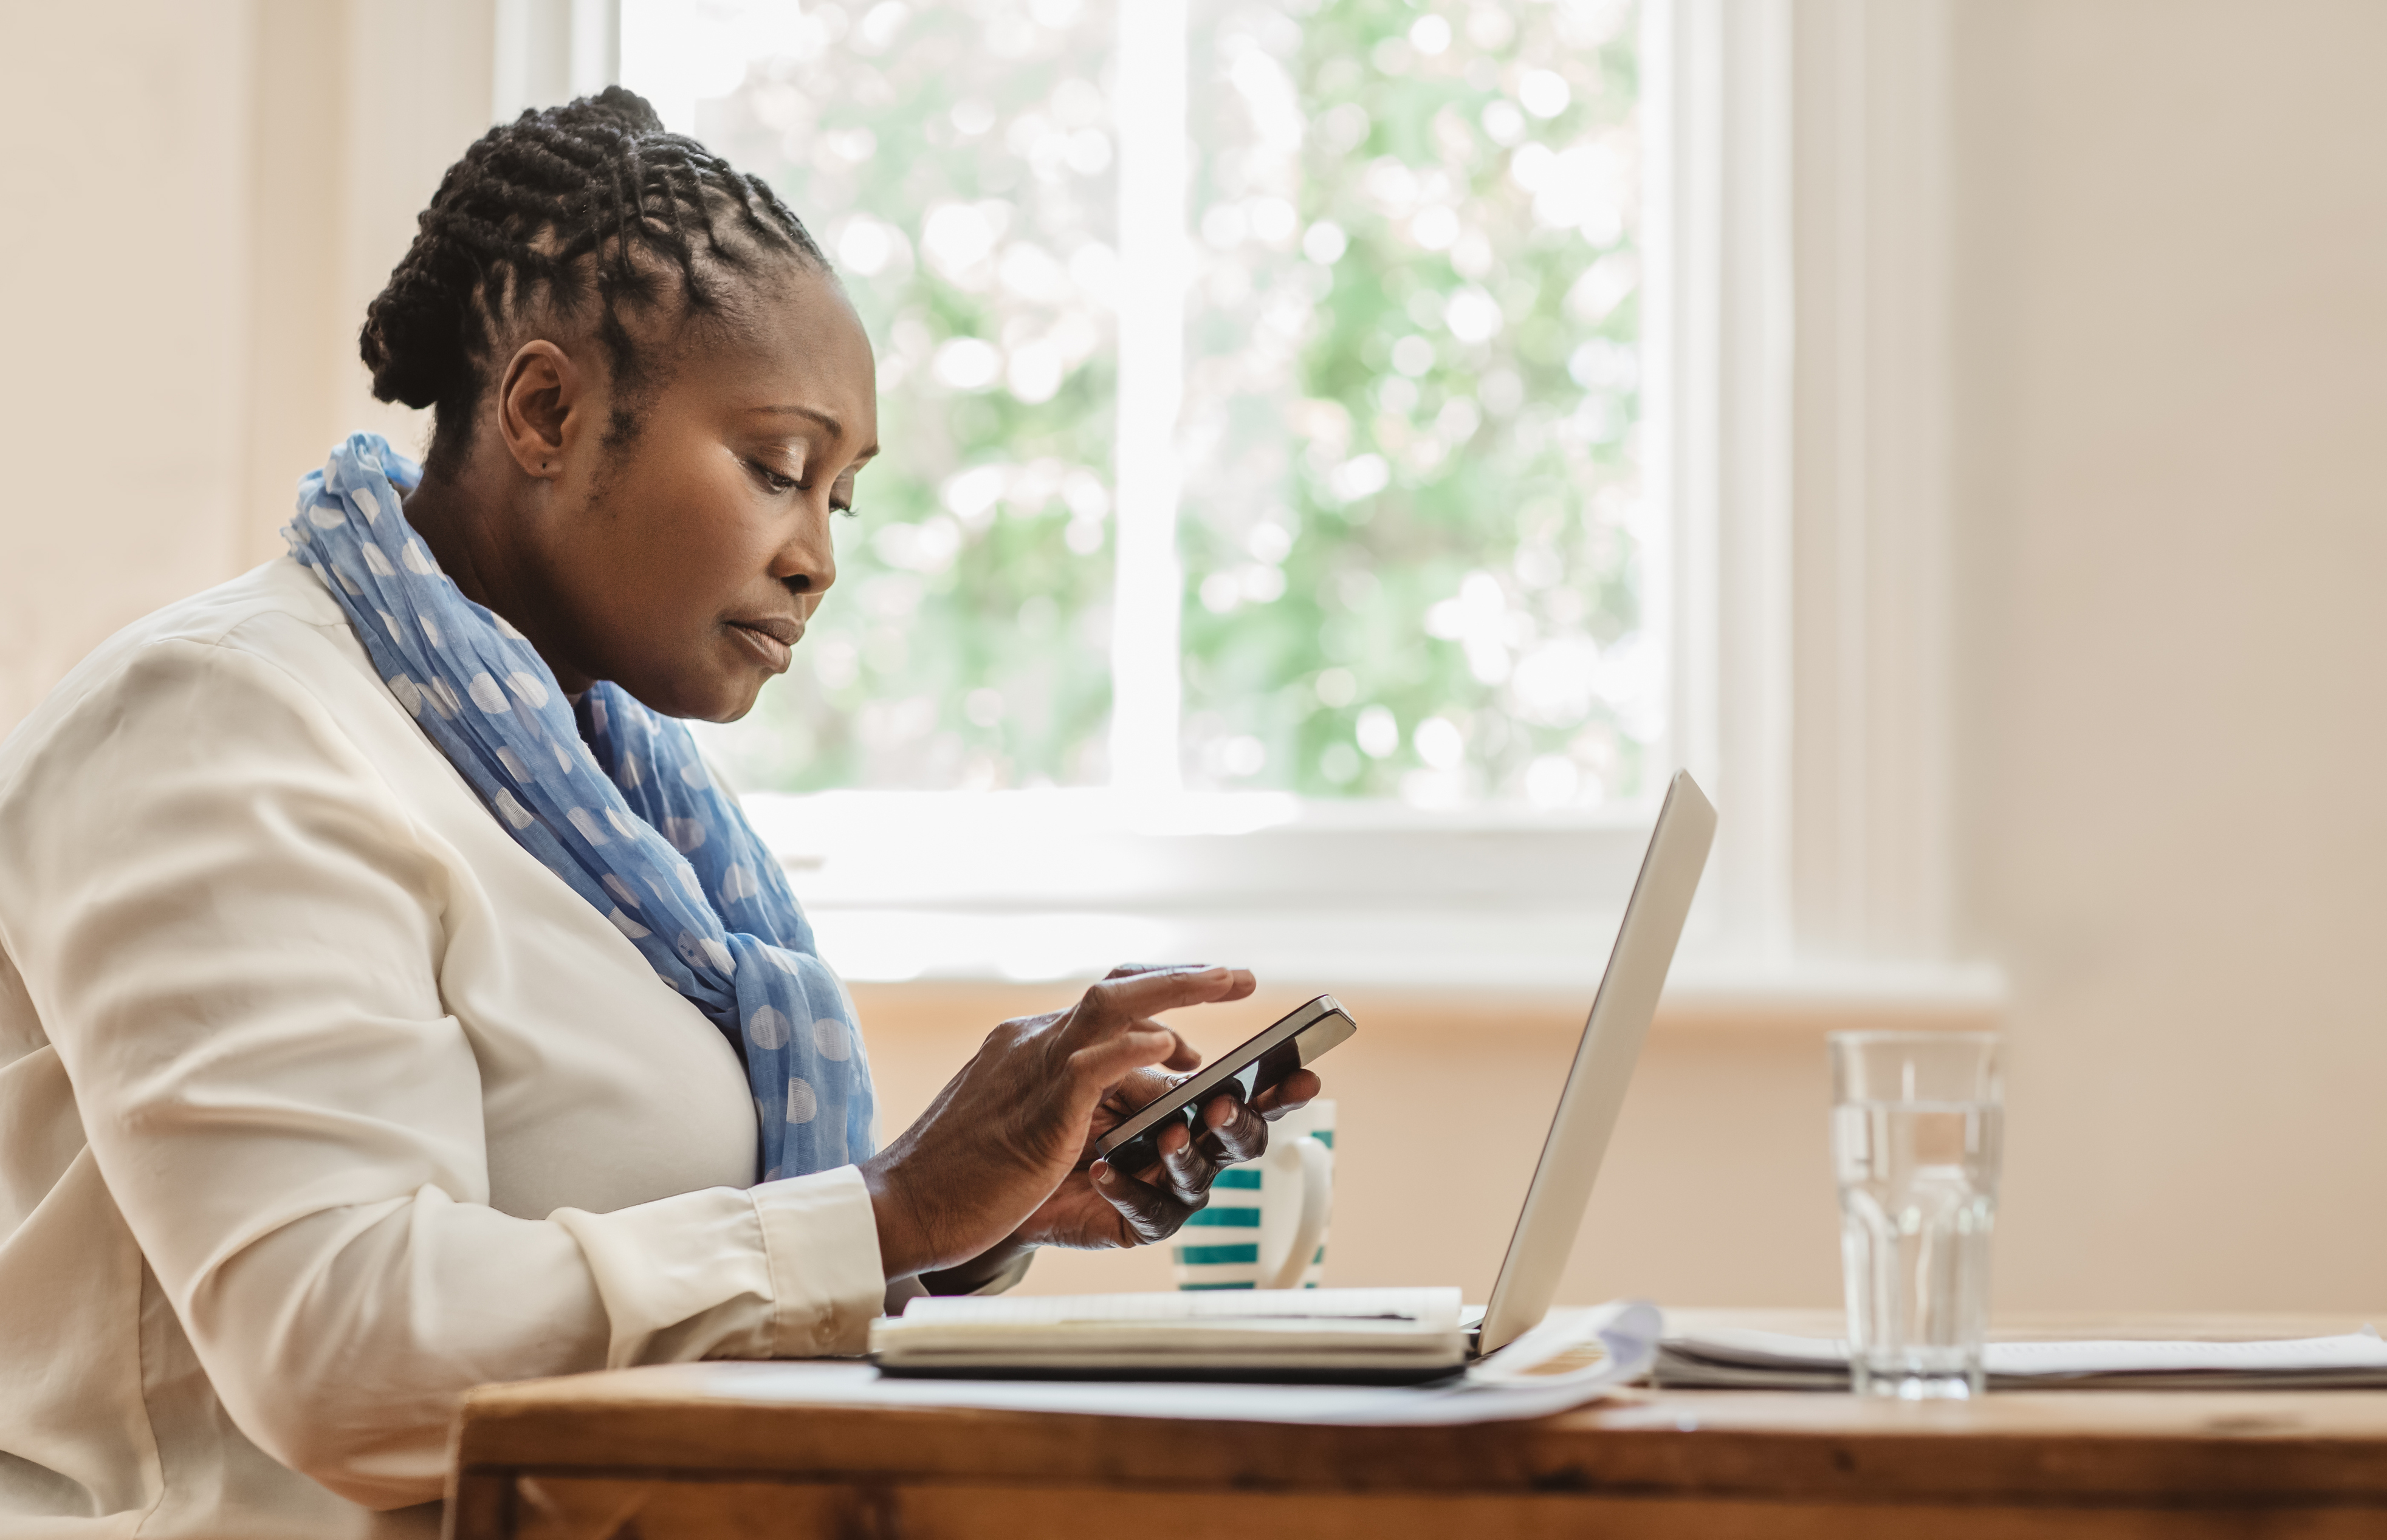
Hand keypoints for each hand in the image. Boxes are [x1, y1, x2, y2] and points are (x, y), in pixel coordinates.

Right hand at [860, 963, 1260, 1278]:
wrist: (901, 1206)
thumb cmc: (964, 1177)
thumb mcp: (1029, 1126)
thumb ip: (1078, 1103)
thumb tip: (1147, 1093)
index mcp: (1029, 1045)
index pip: (1102, 1002)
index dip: (1157, 993)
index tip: (1200, 1004)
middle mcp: (1032, 1043)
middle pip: (1115, 989)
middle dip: (1182, 978)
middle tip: (1238, 976)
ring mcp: (1033, 1071)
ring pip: (1109, 1007)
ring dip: (1175, 991)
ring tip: (1228, 983)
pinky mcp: (1036, 1111)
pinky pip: (1090, 1064)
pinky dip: (1132, 1050)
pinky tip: (1173, 1050)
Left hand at [1005, 1023, 1323, 1256]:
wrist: (1010, 1170)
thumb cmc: (1064, 1112)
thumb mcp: (1098, 1069)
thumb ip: (1140, 1057)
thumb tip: (1181, 1053)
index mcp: (1195, 1103)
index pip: (1250, 1092)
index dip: (1282, 1086)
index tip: (1305, 1073)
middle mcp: (1194, 1145)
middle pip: (1242, 1138)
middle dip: (1239, 1121)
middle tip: (1218, 1106)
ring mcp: (1169, 1187)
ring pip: (1199, 1177)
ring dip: (1185, 1154)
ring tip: (1165, 1136)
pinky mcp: (1138, 1221)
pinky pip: (1146, 1210)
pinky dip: (1127, 1187)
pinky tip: (1104, 1171)